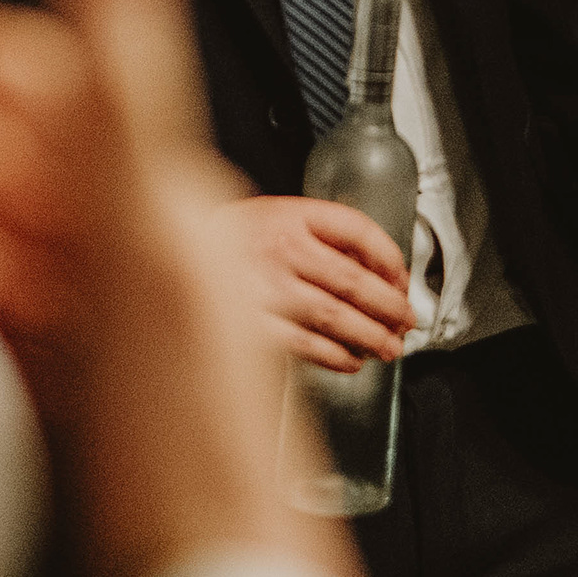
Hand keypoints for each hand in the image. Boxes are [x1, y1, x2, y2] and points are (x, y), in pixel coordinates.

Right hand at [226, 194, 417, 372]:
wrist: (170, 258)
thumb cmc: (230, 240)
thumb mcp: (277, 216)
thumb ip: (323, 235)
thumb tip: (376, 268)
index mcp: (291, 217)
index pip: (357, 231)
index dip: (389, 257)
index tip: (402, 279)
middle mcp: (280, 250)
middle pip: (352, 280)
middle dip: (388, 305)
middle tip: (407, 321)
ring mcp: (264, 288)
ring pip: (333, 316)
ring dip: (369, 335)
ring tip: (389, 347)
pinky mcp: (249, 325)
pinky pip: (303, 344)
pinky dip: (333, 355)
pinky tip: (351, 361)